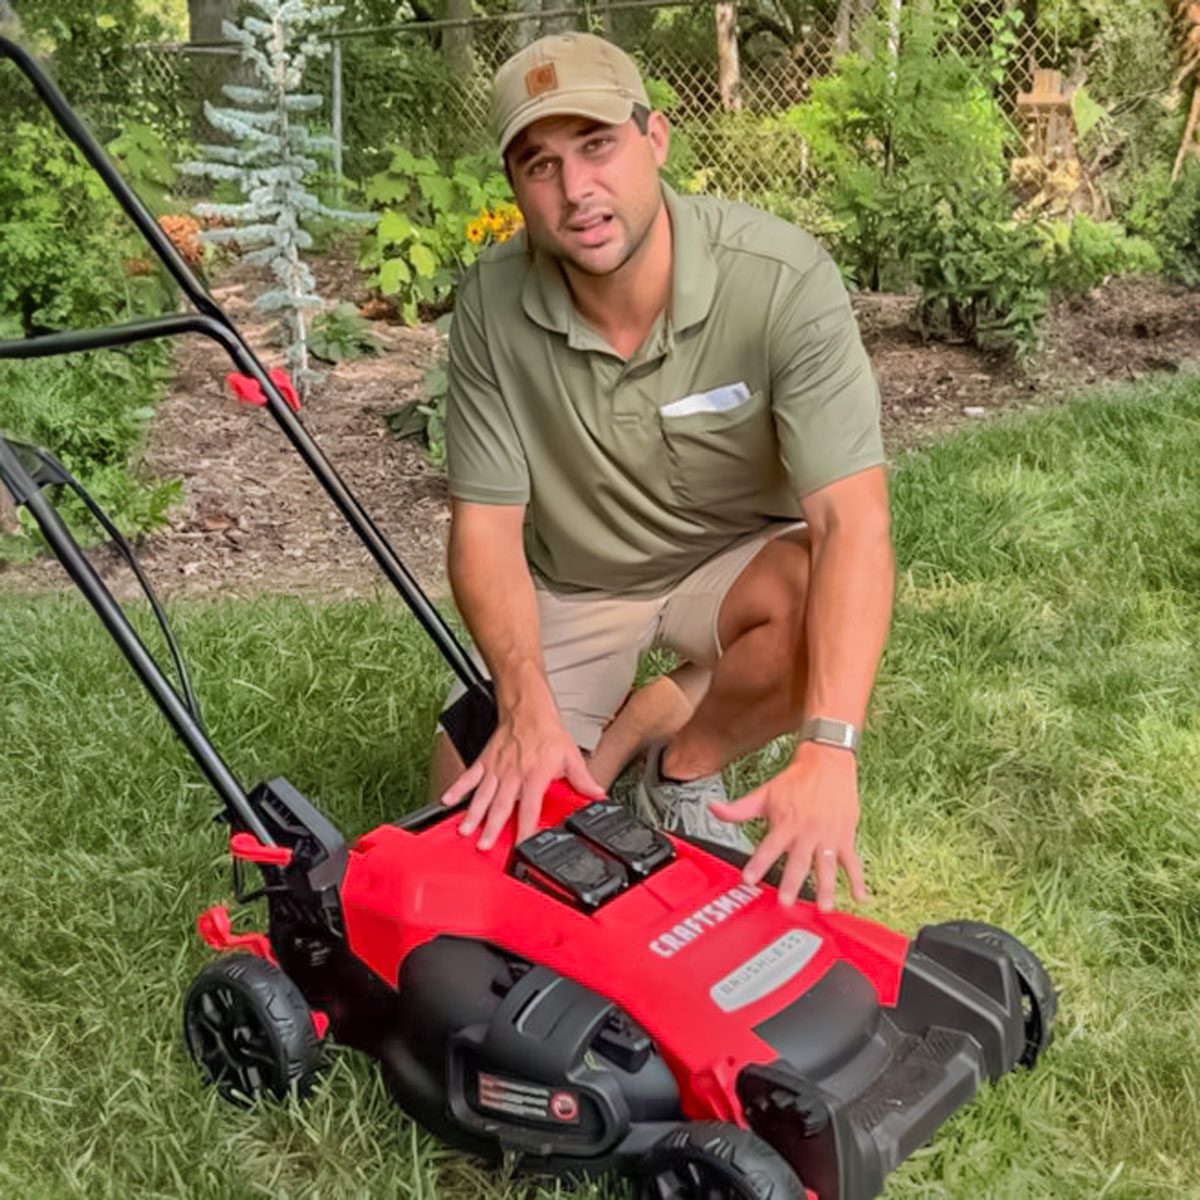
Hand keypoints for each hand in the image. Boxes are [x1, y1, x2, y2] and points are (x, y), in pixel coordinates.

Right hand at [440, 696, 603, 850]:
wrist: (528, 709)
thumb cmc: (548, 732)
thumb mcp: (571, 756)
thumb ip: (584, 780)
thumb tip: (599, 796)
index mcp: (535, 776)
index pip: (530, 809)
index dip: (526, 829)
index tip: (521, 846)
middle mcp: (513, 774)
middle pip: (501, 806)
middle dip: (492, 828)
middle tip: (484, 845)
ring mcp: (496, 768)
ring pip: (483, 795)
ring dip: (473, 814)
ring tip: (465, 831)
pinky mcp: (485, 760)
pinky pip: (469, 776)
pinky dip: (457, 788)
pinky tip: (448, 800)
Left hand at [710, 742, 868, 909]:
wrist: (828, 761)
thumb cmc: (796, 779)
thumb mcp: (764, 793)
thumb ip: (740, 809)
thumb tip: (713, 809)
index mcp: (786, 823)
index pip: (769, 847)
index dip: (758, 863)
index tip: (749, 880)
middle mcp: (807, 832)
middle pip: (798, 861)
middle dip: (792, 882)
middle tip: (787, 901)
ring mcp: (828, 836)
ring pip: (827, 866)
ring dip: (825, 887)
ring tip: (823, 907)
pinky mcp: (845, 836)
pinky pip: (852, 861)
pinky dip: (857, 880)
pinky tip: (859, 897)